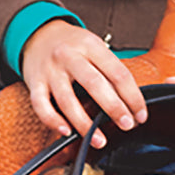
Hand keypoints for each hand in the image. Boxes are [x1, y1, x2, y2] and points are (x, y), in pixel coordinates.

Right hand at [21, 20, 148, 147]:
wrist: (38, 33)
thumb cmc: (74, 47)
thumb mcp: (96, 48)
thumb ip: (112, 72)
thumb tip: (133, 105)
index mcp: (91, 47)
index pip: (118, 73)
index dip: (133, 97)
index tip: (141, 115)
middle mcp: (69, 56)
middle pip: (94, 84)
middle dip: (114, 108)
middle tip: (127, 125)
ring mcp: (50, 70)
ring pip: (67, 100)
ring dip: (85, 124)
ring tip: (100, 140)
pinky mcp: (34, 82)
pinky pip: (41, 105)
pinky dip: (53, 121)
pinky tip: (67, 132)